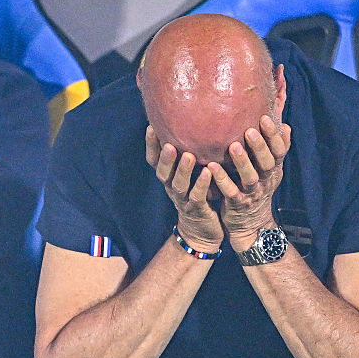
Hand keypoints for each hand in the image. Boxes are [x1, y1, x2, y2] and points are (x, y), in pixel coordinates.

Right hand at [145, 125, 223, 251]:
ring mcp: (183, 200)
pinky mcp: (197, 211)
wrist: (203, 232)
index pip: (154, 161)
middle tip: (169, 143)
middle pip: (162, 172)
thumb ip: (191, 155)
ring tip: (188, 155)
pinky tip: (207, 173)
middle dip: (164, 157)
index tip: (151, 126)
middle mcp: (172, 188)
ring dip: (182, 170)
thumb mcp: (191, 175)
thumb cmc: (199, 195)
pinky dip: (201, 185)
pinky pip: (197, 197)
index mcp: (168, 178)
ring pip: (178, 185)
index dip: (150, 146)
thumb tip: (196, 125)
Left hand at [209, 114, 290, 249]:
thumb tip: (284, 123)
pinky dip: (222, 180)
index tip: (265, 117)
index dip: (274, 136)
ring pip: (250, 178)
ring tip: (232, 146)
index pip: (279, 151)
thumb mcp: (270, 169)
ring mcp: (252, 193)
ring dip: (242, 162)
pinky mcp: (237, 204)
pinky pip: (230, 192)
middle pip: (267, 163)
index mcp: (274, 169)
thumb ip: (275, 147)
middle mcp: (266, 180)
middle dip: (260, 146)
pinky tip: (211, 167)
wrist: (251, 225)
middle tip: (250, 130)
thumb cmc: (258, 188)